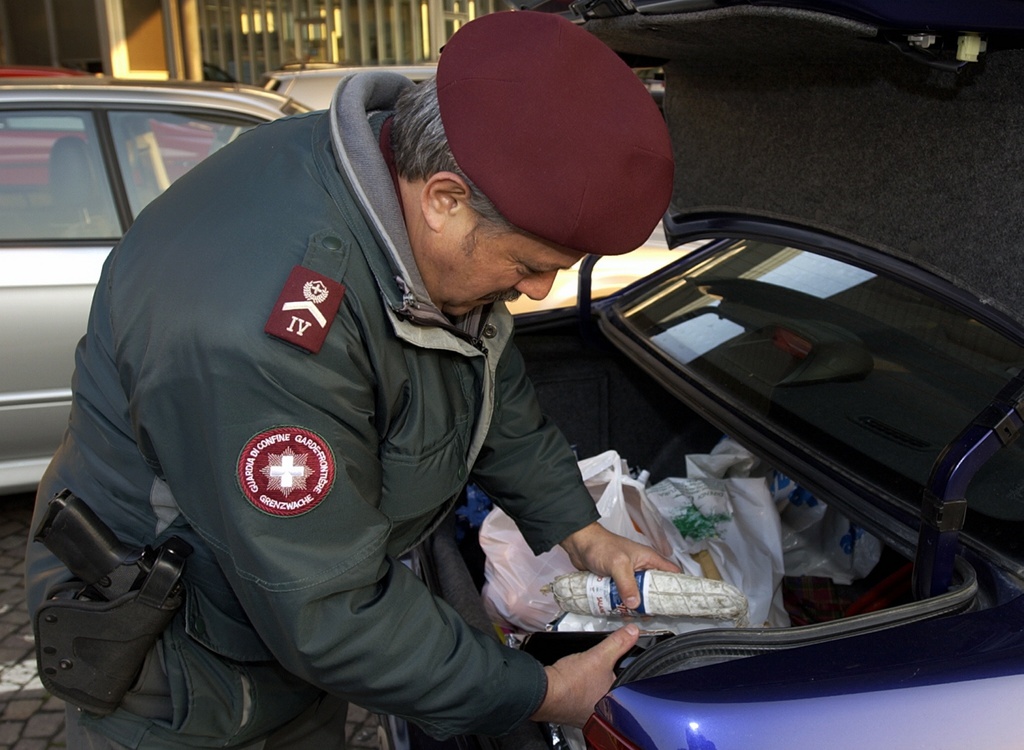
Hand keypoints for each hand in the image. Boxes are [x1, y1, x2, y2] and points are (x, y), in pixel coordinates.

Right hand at [530, 624, 639, 726]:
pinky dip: (577, 691)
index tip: (613, 667)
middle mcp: (601, 715)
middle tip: (596, 671)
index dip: (620, 674)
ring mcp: (585, 716)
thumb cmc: (570, 682)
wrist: (544, 691)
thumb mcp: (599, 656)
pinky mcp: (570, 713)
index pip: (626, 687)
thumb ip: (618, 643)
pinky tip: (573, 683)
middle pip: (609, 692)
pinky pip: (579, 700)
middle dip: (605, 680)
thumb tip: (631, 633)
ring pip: (593, 697)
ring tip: (584, 676)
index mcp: (615, 705)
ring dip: (590, 686)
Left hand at [559, 522, 679, 609]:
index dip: (677, 587)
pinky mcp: (617, 582)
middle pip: (654, 589)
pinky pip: (624, 597)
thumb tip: (635, 603)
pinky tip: (620, 611)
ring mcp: (629, 576)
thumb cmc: (600, 545)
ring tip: (634, 615)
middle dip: (653, 603)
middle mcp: (641, 568)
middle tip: (651, 614)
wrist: (579, 544)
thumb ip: (627, 583)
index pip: (671, 573)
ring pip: (639, 595)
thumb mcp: (618, 564)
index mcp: (648, 559)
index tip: (678, 602)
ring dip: (636, 606)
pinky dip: (623, 604)